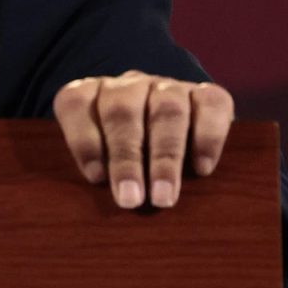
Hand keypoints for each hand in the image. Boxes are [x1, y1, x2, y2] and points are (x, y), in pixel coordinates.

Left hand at [53, 71, 233, 208]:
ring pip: (167, 110)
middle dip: (126, 158)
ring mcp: (167, 86)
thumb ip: (93, 171)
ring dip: (165, 157)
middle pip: (122, 112)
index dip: (83, 140)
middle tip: (131, 199)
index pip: (76, 104)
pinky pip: (210, 107)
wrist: (174, 133)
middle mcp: (127, 85)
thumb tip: (94, 203)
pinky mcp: (208, 94)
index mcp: (90, 93)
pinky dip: (207, 138)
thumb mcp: (100, 160)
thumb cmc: (124, 159)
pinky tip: (202, 169)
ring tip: (164, 197)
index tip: (95, 178)